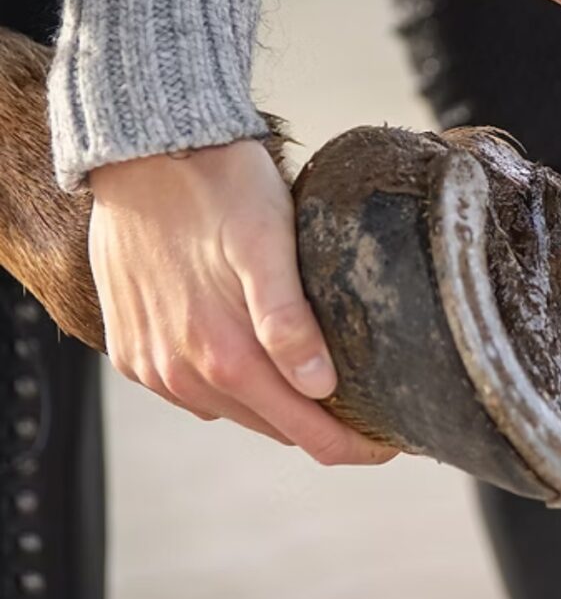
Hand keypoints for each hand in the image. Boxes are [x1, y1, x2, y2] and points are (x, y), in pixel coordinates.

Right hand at [89, 140, 395, 464]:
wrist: (139, 154)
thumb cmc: (217, 187)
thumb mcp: (267, 241)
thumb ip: (289, 318)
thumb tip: (321, 386)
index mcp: (225, 356)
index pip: (306, 433)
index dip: (354, 444)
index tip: (390, 441)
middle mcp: (182, 374)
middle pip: (273, 428)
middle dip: (321, 424)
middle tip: (364, 406)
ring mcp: (152, 367)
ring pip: (234, 411)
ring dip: (274, 403)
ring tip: (314, 379)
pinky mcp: (132, 351)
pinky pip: (193, 390)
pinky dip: (228, 384)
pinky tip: (251, 354)